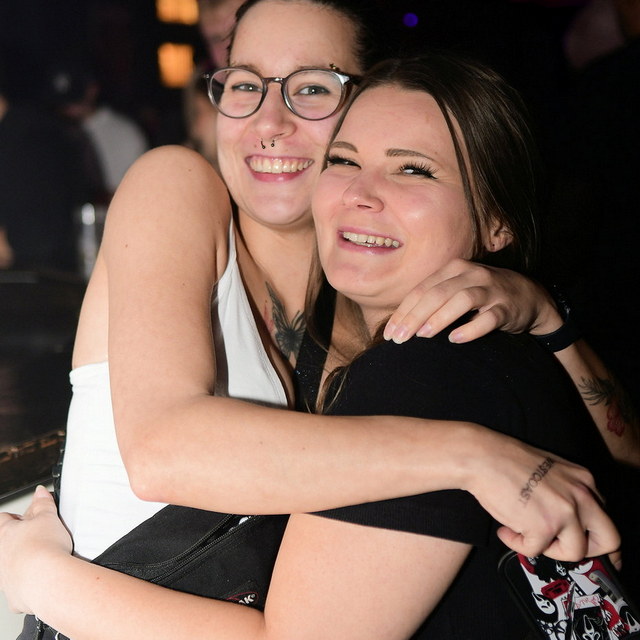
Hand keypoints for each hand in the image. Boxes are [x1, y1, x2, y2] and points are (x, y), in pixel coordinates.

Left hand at [0, 486, 71, 613]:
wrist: (45, 580)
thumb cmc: (43, 549)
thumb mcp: (48, 517)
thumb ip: (43, 504)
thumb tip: (39, 492)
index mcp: (5, 534)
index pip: (4, 519)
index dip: (16, 517)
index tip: (27, 518)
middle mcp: (0, 555)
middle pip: (6, 544)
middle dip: (20, 541)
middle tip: (38, 538)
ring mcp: (4, 576)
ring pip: (10, 566)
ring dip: (24, 562)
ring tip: (44, 559)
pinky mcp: (14, 594)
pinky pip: (19, 587)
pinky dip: (29, 583)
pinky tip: (42, 579)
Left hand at [384, 259, 562, 343]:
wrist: (528, 296)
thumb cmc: (482, 296)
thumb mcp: (456, 289)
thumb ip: (432, 299)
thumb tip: (400, 322)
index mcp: (454, 268)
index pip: (422, 289)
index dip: (403, 311)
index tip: (389, 333)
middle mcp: (472, 274)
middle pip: (437, 294)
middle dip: (414, 316)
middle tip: (399, 339)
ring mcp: (491, 290)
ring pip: (462, 300)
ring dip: (440, 318)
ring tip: (422, 335)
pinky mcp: (507, 308)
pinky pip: (489, 317)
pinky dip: (472, 328)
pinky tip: (456, 339)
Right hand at [463, 428, 619, 560]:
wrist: (483, 457)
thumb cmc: (506, 460)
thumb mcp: (550, 470)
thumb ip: (566, 492)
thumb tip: (567, 520)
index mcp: (584, 480)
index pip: (603, 515)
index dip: (589, 531)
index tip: (583, 542)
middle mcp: (581, 495)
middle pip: (609, 540)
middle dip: (588, 550)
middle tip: (563, 548)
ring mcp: (565, 513)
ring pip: (575, 552)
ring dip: (548, 549)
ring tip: (525, 534)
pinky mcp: (543, 527)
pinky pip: (535, 551)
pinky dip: (517, 544)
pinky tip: (505, 529)